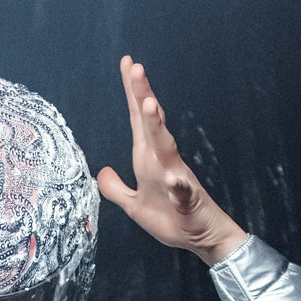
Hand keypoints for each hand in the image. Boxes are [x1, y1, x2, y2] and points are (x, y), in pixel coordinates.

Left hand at [97, 57, 246, 265]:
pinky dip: (178, 185)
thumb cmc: (171, 218)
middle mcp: (162, 160)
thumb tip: (100, 171)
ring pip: (166, 147)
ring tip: (149, 106)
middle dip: (143, 96)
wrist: (200, 237)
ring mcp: (176, 177)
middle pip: (150, 123)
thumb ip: (116, 189)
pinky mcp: (186, 199)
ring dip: (157, 127)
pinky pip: (181, 190)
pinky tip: (174, 178)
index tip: (127, 63)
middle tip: (135, 68)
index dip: (132, 92)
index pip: (138, 120)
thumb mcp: (134, 206)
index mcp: (148, 159)